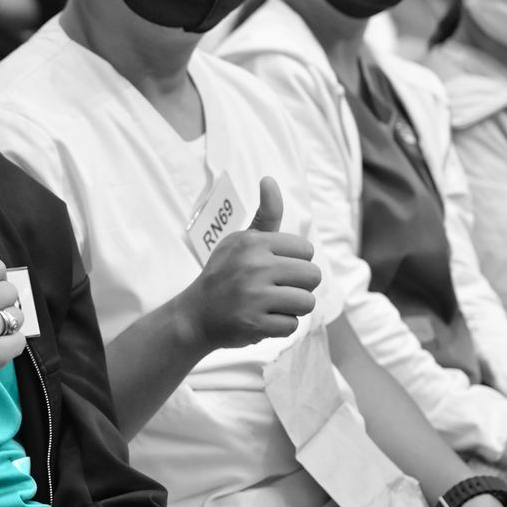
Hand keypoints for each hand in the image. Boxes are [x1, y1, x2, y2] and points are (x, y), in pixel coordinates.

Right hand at [175, 177, 321, 351]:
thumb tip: (269, 179)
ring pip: (306, 302)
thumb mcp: (241, 240)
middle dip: (298, 286)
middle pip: (312, 276)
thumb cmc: (224, 274)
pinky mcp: (254, 324)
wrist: (194, 315)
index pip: (306, 250)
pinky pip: (292, 326)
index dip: (294, 262)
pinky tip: (260, 320)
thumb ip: (265, 214)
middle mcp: (254, 267)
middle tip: (273, 290)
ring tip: (268, 305)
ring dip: (291, 307)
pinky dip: (279, 327)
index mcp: (253, 243)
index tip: (273, 269)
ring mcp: (254, 297)